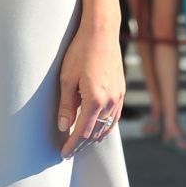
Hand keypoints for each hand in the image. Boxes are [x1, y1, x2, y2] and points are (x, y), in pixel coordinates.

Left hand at [57, 26, 123, 159]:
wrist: (102, 33)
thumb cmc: (80, 52)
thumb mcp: (66, 79)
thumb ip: (66, 105)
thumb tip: (63, 127)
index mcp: (94, 99)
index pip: (82, 131)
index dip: (72, 144)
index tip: (63, 153)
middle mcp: (110, 101)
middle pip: (95, 132)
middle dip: (82, 144)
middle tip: (69, 151)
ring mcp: (118, 97)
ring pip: (107, 126)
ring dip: (94, 137)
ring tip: (81, 143)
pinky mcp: (122, 91)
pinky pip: (114, 117)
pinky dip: (105, 127)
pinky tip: (98, 128)